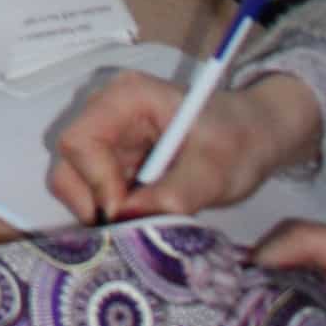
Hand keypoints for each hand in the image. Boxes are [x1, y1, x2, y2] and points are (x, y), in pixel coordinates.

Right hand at [46, 68, 319, 224]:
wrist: (256, 137)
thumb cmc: (239, 141)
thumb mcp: (216, 171)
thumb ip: (175, 194)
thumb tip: (130, 218)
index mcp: (126, 98)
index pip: (80, 142)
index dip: (97, 183)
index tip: (130, 214)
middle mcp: (107, 112)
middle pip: (70, 164)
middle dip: (95, 202)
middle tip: (133, 227)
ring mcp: (108, 136)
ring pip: (75, 182)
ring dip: (103, 210)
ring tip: (144, 221)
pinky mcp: (114, 159)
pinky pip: (94, 191)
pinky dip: (112, 211)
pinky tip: (144, 216)